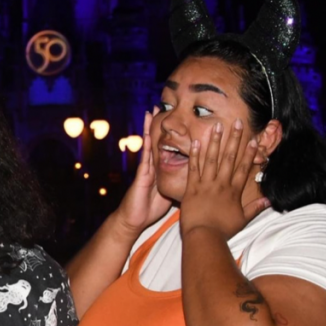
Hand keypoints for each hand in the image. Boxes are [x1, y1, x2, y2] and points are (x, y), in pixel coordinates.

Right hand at [114, 109, 171, 236]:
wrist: (134, 219)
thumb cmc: (150, 208)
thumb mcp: (167, 193)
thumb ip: (176, 184)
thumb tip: (191, 179)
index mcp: (161, 170)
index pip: (168, 147)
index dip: (172, 133)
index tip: (177, 118)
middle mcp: (153, 166)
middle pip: (157, 140)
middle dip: (158, 124)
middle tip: (161, 105)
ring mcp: (146, 169)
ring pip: (149, 144)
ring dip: (149, 128)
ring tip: (151, 112)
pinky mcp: (141, 175)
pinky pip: (144, 157)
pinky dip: (145, 145)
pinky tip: (145, 133)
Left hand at [180, 119, 269, 239]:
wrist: (204, 237)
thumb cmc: (222, 230)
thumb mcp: (242, 220)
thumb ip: (255, 208)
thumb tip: (269, 201)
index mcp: (233, 191)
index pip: (244, 168)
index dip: (249, 153)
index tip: (254, 140)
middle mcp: (221, 184)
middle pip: (229, 158)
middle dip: (234, 139)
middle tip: (237, 123)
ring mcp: (206, 185)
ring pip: (211, 159)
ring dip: (214, 141)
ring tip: (216, 126)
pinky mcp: (191, 188)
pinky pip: (193, 168)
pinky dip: (194, 155)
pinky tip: (195, 142)